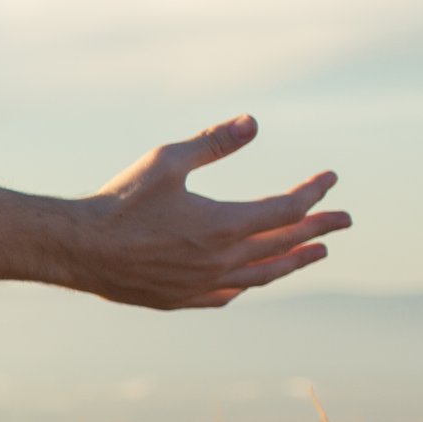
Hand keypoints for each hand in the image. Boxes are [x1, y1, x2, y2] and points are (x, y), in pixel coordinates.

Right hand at [66, 114, 350, 309]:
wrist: (78, 248)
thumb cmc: (121, 200)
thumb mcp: (167, 161)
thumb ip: (213, 143)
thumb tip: (253, 122)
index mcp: (223, 225)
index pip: (286, 210)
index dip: (313, 193)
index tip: (330, 178)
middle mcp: (221, 260)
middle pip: (284, 244)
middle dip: (318, 229)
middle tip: (345, 220)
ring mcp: (202, 285)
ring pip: (263, 276)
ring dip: (293, 262)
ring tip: (315, 254)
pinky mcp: (180, 299)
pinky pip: (228, 295)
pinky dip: (249, 284)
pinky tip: (253, 281)